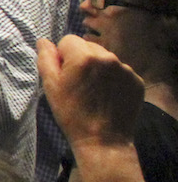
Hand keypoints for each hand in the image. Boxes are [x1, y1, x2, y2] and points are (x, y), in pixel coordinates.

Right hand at [39, 36, 142, 153]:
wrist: (103, 140)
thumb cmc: (71, 113)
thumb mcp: (50, 86)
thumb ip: (46, 58)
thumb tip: (44, 41)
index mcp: (84, 56)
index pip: (68, 40)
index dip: (62, 57)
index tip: (65, 75)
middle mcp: (108, 57)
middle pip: (89, 47)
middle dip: (81, 60)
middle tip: (79, 84)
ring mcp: (126, 69)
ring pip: (105, 59)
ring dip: (98, 69)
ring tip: (94, 92)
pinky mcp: (137, 81)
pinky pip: (120, 72)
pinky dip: (113, 80)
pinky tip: (108, 96)